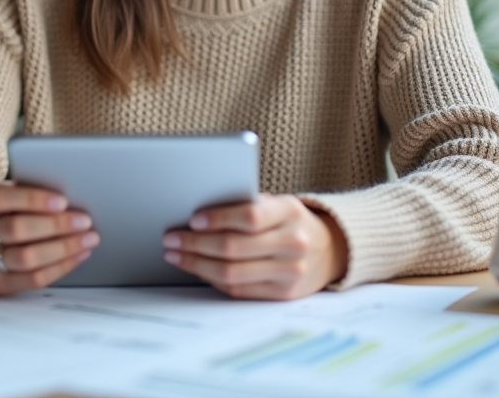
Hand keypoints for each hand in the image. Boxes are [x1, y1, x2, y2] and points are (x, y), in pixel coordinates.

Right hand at [0, 181, 98, 294]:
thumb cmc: (0, 213)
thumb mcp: (6, 196)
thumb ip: (28, 194)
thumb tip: (71, 198)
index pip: (0, 198)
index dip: (33, 199)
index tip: (63, 201)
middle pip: (15, 229)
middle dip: (55, 225)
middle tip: (84, 221)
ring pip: (26, 258)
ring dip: (63, 249)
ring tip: (87, 239)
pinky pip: (32, 279)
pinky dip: (61, 267)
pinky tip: (78, 255)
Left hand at [162, 194, 347, 299]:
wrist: (327, 250)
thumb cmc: (288, 221)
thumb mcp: (275, 203)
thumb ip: (245, 204)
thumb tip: (196, 212)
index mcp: (290, 211)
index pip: (250, 216)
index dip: (218, 219)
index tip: (193, 219)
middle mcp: (293, 243)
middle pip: (234, 248)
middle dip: (195, 244)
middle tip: (171, 239)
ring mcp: (290, 272)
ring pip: (232, 273)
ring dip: (196, 264)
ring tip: (176, 255)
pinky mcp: (282, 295)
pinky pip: (238, 290)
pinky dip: (212, 279)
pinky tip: (196, 268)